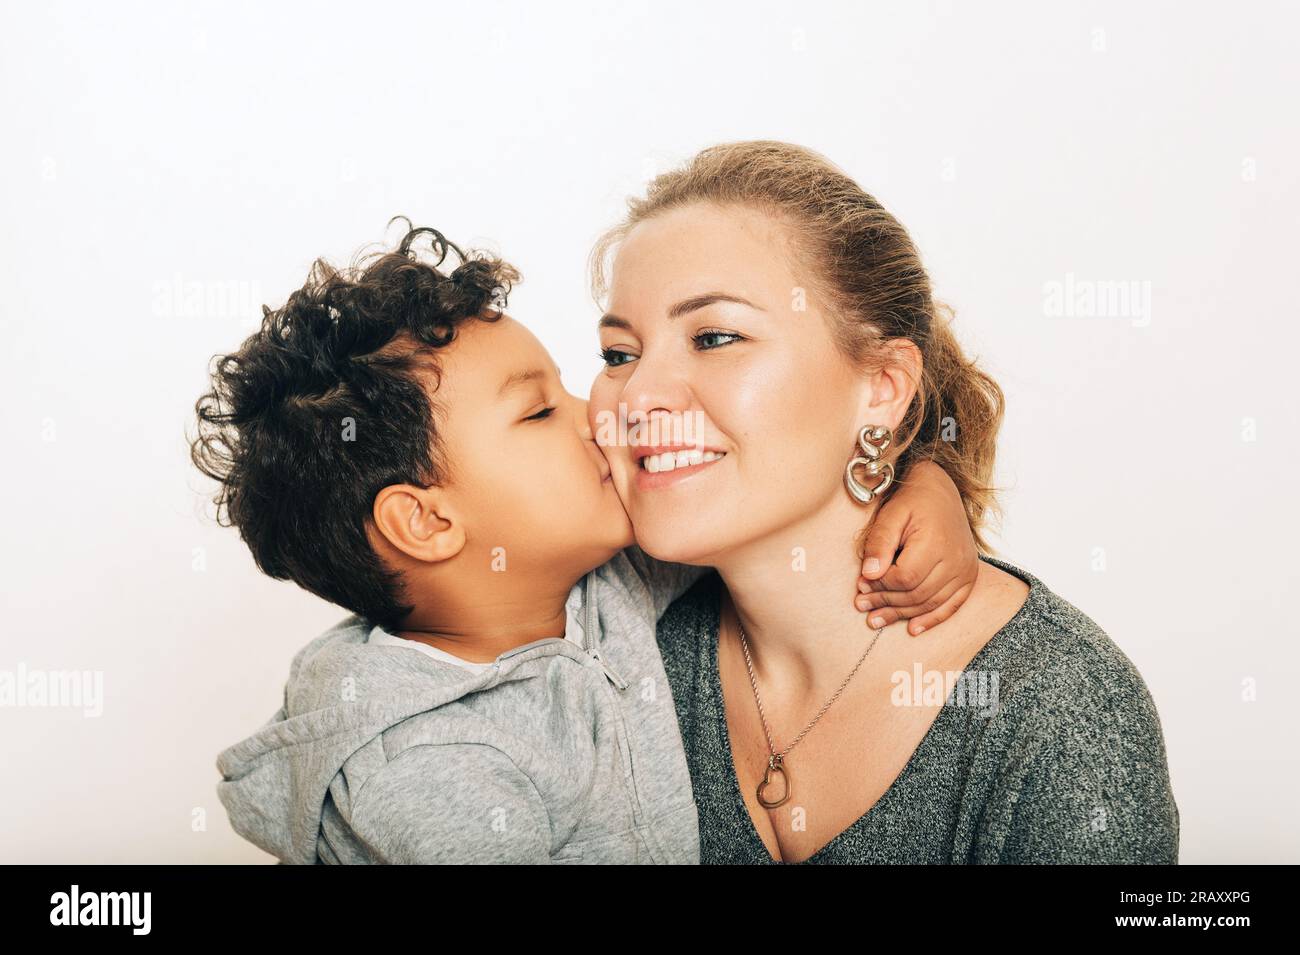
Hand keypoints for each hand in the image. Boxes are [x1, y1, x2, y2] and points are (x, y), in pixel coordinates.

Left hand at [854, 459, 978, 635]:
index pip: (905, 578)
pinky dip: (932, 619)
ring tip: (876, 619)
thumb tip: (868, 575)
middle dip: (886, 603)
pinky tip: (913, 629)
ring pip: (931, 603)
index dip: (880, 585)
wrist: (941, 490)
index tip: (860, 585)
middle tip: (862, 606)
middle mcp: (956, 559)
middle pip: (917, 594)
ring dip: (903, 614)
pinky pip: (952, 605)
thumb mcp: (891, 515)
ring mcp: (966, 569)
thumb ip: (879, 544)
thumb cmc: (912, 501)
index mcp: (936, 542)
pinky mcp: (969, 575)